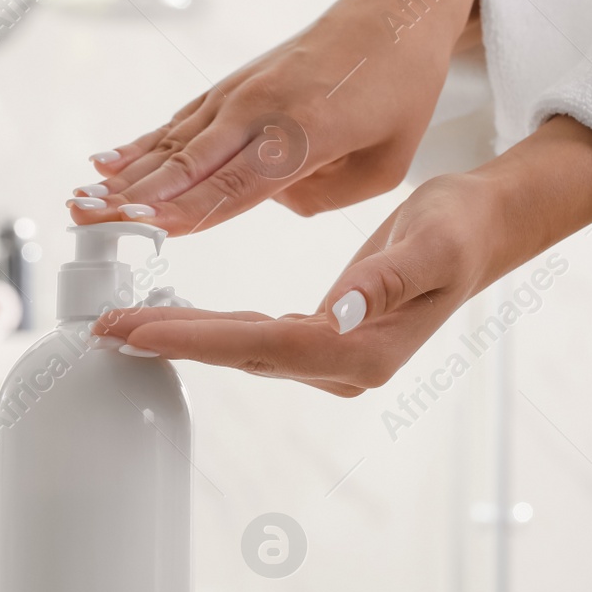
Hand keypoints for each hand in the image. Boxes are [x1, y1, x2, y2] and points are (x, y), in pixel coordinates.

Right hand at [69, 0, 479, 235]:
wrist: (395, 13)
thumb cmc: (399, 92)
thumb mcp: (385, 165)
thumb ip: (322, 197)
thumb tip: (269, 199)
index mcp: (306, 134)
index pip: (235, 185)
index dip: (185, 210)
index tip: (139, 227)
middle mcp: (263, 110)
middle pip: (189, 164)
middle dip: (134, 196)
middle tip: (84, 221)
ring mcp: (242, 93)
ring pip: (174, 142)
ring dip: (125, 174)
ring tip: (79, 201)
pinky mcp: (234, 86)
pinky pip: (181, 121)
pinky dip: (142, 142)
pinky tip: (105, 161)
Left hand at [95, 117, 591, 394]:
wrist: (485, 230)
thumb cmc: (460, 228)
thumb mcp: (431, 242)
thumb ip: (385, 280)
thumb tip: (340, 312)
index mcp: (366, 347)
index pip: (264, 346)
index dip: (195, 339)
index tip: (136, 329)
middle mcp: (348, 363)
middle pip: (243, 354)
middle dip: (173, 342)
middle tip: (106, 329)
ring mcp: (339, 357)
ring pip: (245, 350)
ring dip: (186, 338)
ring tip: (127, 324)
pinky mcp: (330, 340)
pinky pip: (259, 340)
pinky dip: (215, 330)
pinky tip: (181, 321)